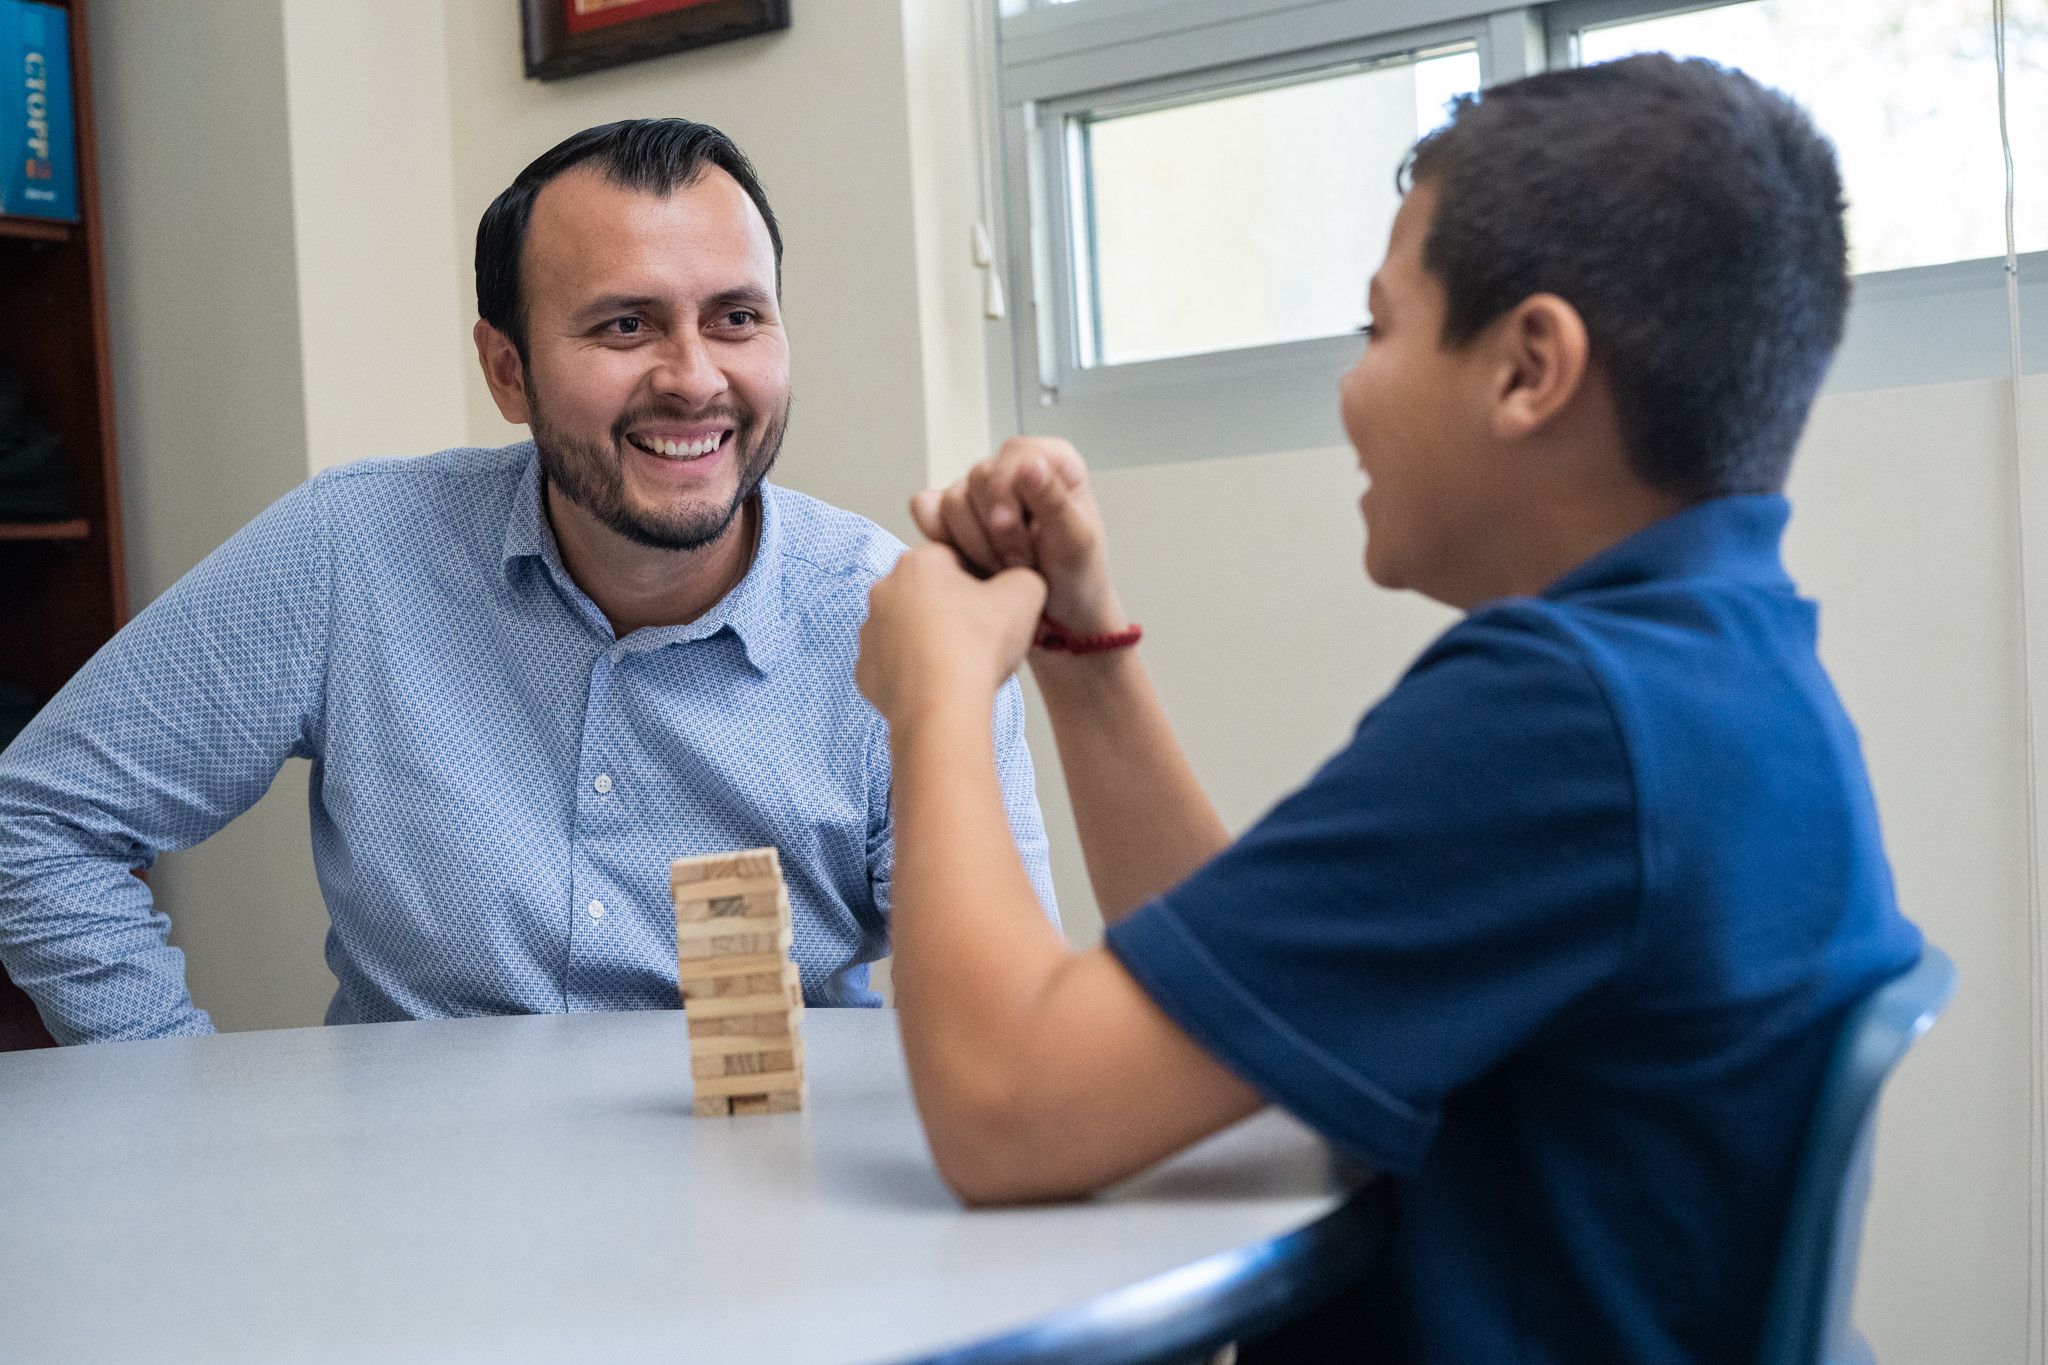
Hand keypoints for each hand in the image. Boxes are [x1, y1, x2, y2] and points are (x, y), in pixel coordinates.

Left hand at [857, 544, 1047, 726]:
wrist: (944, 709)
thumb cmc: (977, 649)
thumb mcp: (1025, 594)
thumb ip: (1022, 576)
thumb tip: (1018, 582)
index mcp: (917, 562)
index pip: (955, 559)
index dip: (980, 583)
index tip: (994, 607)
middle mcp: (883, 591)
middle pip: (927, 594)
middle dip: (951, 610)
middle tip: (979, 636)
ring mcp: (869, 633)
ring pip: (907, 629)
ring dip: (930, 640)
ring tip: (960, 663)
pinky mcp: (865, 671)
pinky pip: (894, 665)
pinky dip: (914, 672)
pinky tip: (938, 683)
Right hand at [910, 438, 1127, 638]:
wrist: (1058, 617)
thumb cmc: (1076, 577)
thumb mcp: (1076, 543)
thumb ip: (1054, 503)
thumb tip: (1032, 464)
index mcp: (1052, 461)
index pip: (1013, 454)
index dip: (1009, 493)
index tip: (1019, 529)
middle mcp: (1013, 470)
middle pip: (978, 478)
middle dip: (998, 532)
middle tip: (1023, 561)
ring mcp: (981, 493)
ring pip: (952, 502)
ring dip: (978, 546)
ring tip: (1007, 567)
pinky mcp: (953, 516)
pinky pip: (927, 512)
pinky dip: (946, 543)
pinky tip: (974, 563)